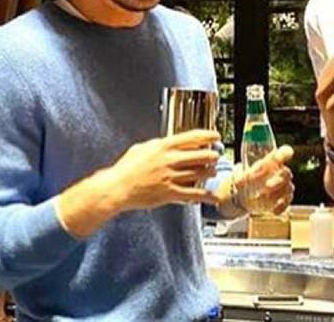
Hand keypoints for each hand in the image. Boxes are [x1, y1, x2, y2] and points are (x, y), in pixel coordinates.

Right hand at [106, 129, 220, 210]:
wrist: (116, 188)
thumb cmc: (126, 168)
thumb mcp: (142, 148)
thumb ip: (159, 144)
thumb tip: (170, 142)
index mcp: (163, 146)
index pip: (192, 137)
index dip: (208, 135)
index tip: (216, 136)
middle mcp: (170, 160)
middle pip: (201, 155)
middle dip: (213, 155)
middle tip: (217, 155)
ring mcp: (170, 176)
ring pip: (200, 173)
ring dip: (210, 172)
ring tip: (213, 171)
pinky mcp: (169, 193)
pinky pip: (193, 194)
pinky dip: (206, 196)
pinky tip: (213, 197)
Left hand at [235, 145, 294, 214]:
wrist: (247, 198)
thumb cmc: (246, 183)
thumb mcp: (240, 178)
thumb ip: (239, 175)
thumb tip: (239, 172)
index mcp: (271, 162)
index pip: (283, 153)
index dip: (285, 153)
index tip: (286, 153)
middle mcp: (280, 172)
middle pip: (287, 173)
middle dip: (278, 179)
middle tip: (267, 185)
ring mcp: (284, 185)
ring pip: (288, 188)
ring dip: (276, 194)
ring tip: (261, 199)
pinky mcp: (285, 198)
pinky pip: (288, 201)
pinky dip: (281, 206)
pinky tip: (273, 210)